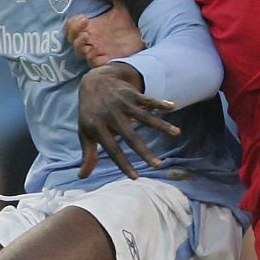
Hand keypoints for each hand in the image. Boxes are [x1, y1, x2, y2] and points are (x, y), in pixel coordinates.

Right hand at [65, 0, 144, 67]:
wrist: (149, 26)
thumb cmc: (134, 15)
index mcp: (93, 26)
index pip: (71, 28)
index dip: (72, 25)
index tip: (83, 17)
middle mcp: (94, 38)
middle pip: (71, 41)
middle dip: (74, 33)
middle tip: (85, 25)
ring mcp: (100, 50)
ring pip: (79, 53)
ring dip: (79, 45)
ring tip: (88, 36)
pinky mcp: (109, 59)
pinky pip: (93, 64)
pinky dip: (91, 58)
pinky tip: (96, 50)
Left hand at [77, 63, 178, 179]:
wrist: (94, 82)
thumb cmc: (90, 113)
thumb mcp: (85, 132)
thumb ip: (87, 154)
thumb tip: (82, 177)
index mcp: (98, 127)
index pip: (112, 150)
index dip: (123, 164)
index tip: (135, 177)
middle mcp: (111, 116)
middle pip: (130, 137)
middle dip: (144, 152)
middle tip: (158, 165)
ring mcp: (122, 104)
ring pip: (144, 116)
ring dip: (161, 125)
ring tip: (177, 133)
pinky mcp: (131, 94)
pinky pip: (147, 99)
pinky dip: (160, 102)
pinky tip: (173, 106)